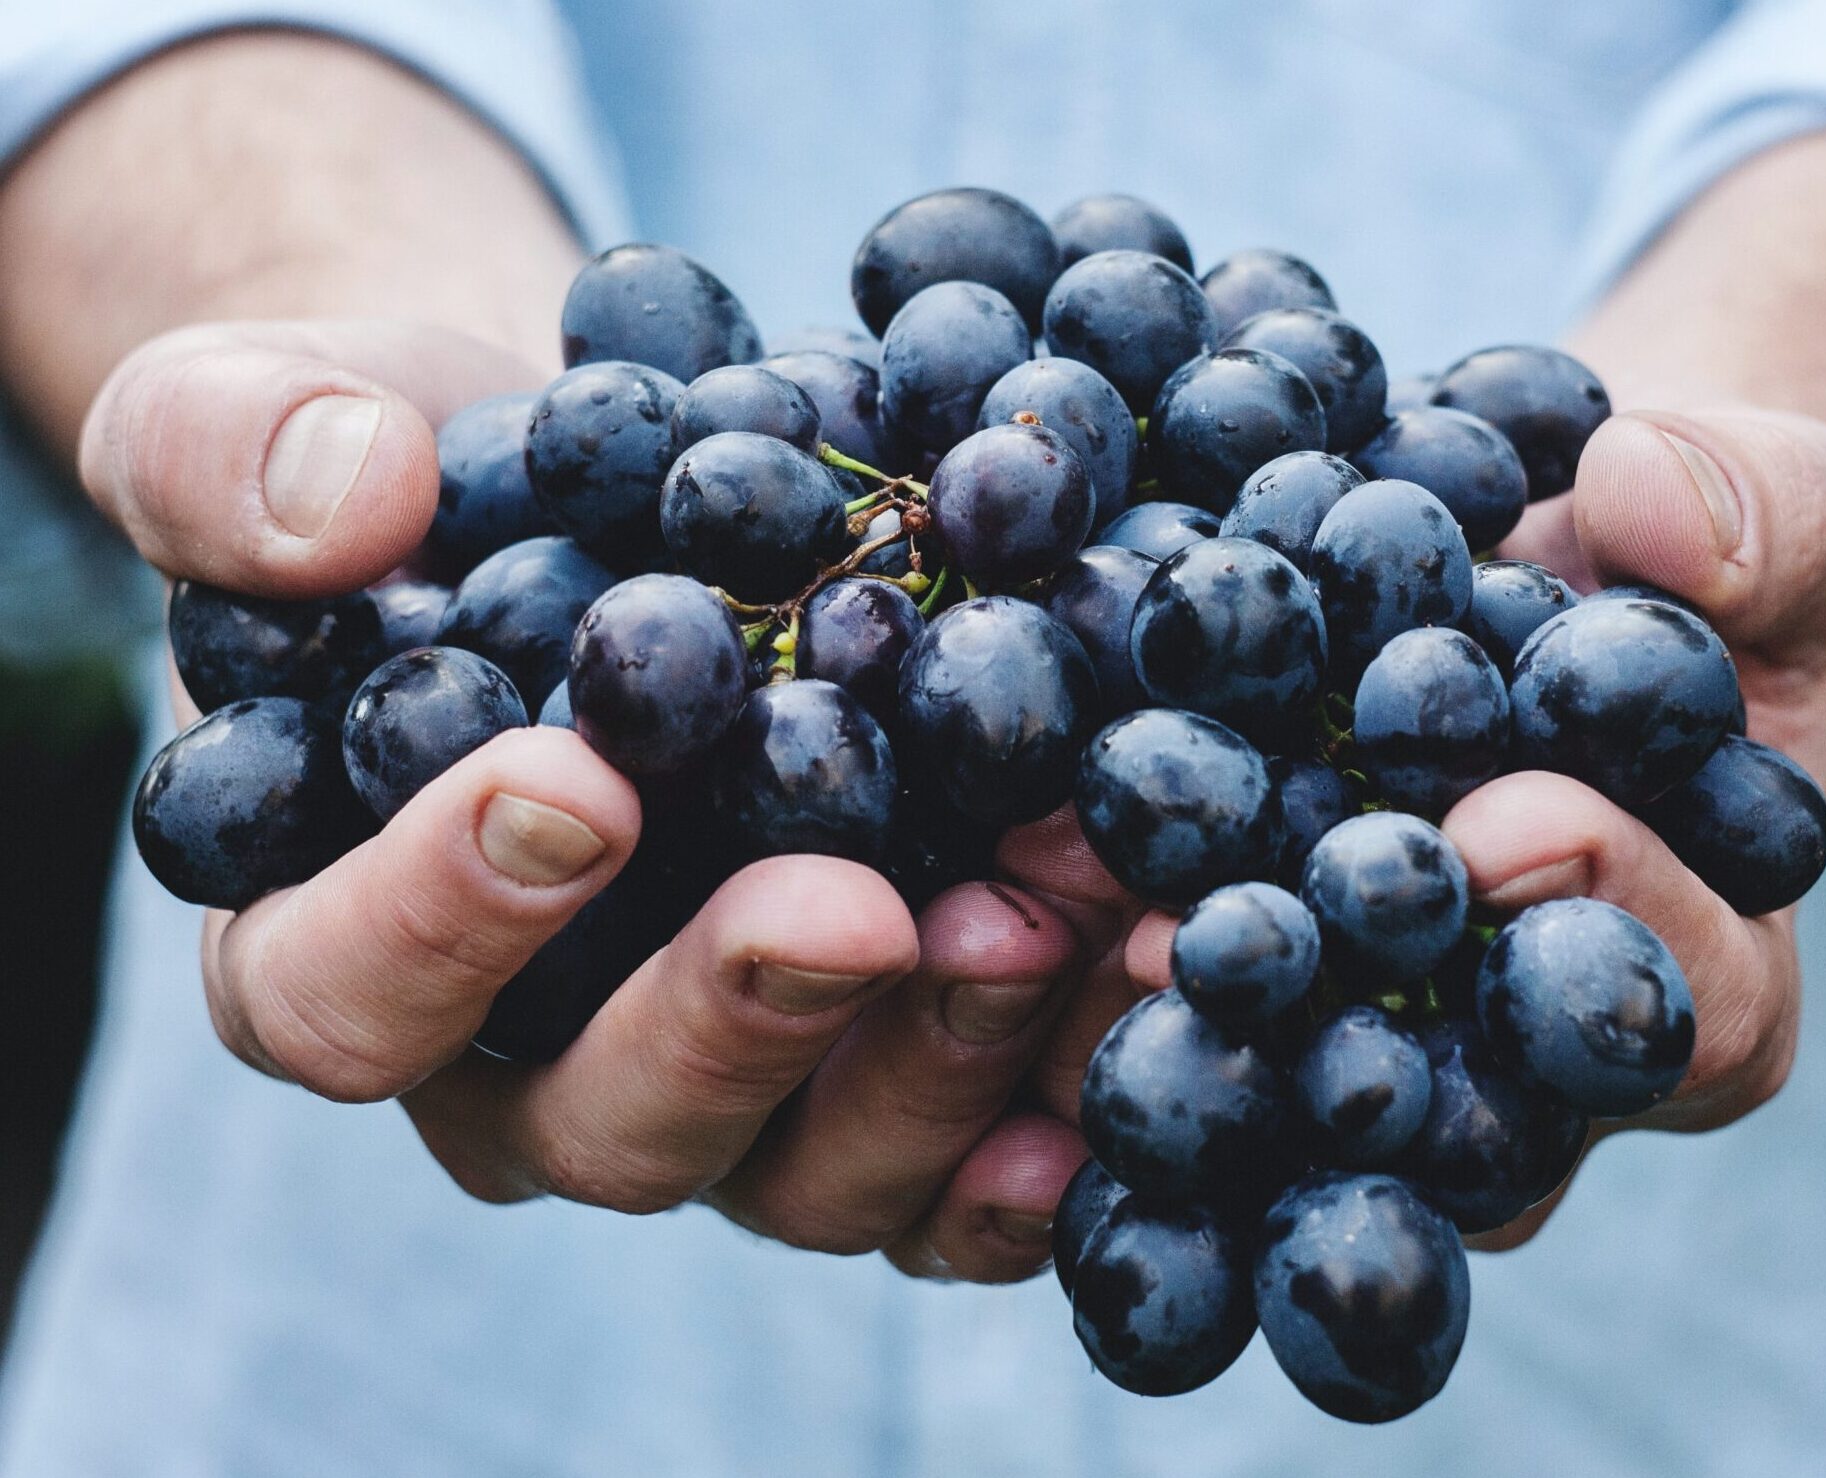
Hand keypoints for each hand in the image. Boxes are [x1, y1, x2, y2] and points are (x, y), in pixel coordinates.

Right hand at [88, 319, 1092, 1281]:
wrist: (616, 500)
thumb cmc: (422, 479)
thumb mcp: (273, 416)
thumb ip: (234, 452)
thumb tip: (342, 503)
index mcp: (341, 945)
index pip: (344, 995)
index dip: (440, 920)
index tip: (574, 785)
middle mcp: (531, 1067)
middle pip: (610, 1123)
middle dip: (740, 1017)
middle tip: (858, 906)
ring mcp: (728, 1093)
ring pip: (813, 1165)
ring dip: (943, 1057)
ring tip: (1058, 916)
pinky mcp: (878, 1076)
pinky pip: (963, 1160)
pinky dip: (1059, 1101)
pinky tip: (1148, 1005)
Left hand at [1007, 403, 1825, 1252]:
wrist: (1545, 571)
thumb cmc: (1686, 563)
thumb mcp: (1777, 511)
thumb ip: (1768, 517)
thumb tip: (1659, 508)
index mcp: (1709, 980)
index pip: (1691, 1007)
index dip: (1612, 919)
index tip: (1507, 824)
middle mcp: (1531, 1069)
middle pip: (1451, 1103)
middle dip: (1326, 1015)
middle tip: (1195, 937)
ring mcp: (1377, 1049)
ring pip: (1278, 1095)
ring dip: (1155, 1021)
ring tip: (1042, 918)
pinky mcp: (1245, 1001)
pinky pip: (1165, 1021)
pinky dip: (1064, 972)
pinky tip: (965, 909)